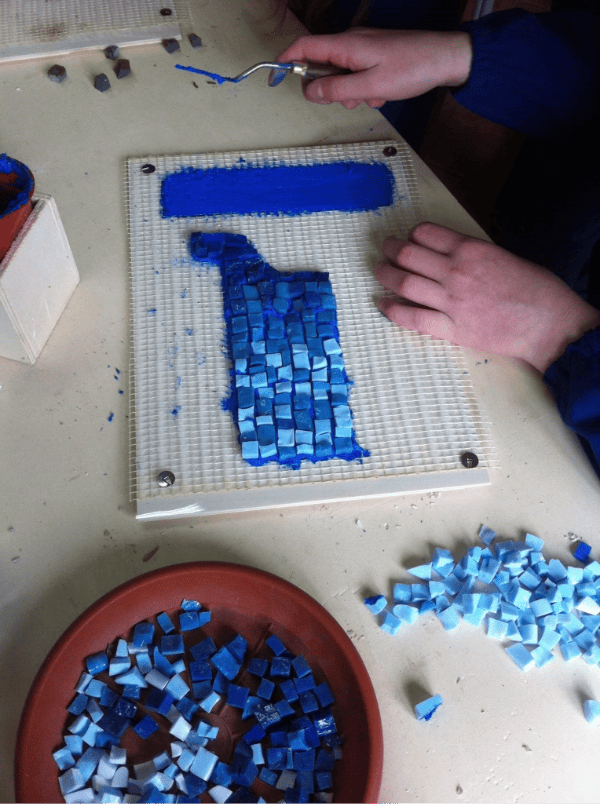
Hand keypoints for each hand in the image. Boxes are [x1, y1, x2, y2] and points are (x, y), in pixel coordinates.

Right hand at [276, 28, 472, 108]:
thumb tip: (309, 91)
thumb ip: (337, 90)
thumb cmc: (412, 69)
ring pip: (342, 74)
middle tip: (349, 100)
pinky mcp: (375, 55)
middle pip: (323, 65)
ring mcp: (364, 48)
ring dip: (351, 92)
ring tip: (374, 95)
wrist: (445, 59)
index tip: (275, 73)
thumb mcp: (370, 86)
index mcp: (347, 45)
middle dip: (330, 88)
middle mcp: (352, 42)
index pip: (306, 46)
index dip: (288, 59)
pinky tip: (383, 92)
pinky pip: (358, 74)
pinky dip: (365, 87)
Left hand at [375, 223, 599, 372]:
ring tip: (379, 271)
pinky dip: (393, 311)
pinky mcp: (452, 329)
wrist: (551, 325)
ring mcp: (451, 302)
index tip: (408, 238)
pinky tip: (382, 305)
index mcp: (472, 249)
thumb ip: (475, 257)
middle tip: (385, 249)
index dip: (412, 234)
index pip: (427, 233)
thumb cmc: (537, 291)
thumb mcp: (505, 258)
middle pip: (408, 255)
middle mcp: (456, 272)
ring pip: (405, 283)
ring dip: (386, 275)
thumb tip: (453, 258)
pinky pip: (413, 318)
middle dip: (391, 249)